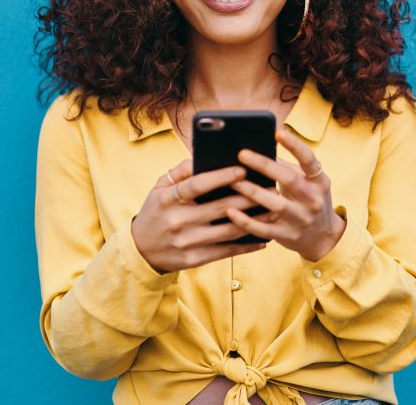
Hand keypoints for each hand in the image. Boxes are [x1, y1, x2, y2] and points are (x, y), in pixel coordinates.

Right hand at [131, 158, 266, 273]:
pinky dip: (247, 245)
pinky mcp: (195, 259)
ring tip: (274, 210)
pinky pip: (226, 251)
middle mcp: (178, 221)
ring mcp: (187, 242)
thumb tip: (204, 156)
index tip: (243, 170)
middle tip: (271, 188)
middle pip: (220, 208)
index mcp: (168, 199)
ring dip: (254, 221)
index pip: (197, 185)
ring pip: (228, 231)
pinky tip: (263, 237)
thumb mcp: (159, 188)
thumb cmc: (157, 211)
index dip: (220, 177)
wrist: (141, 251)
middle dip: (248, 197)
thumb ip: (181, 171)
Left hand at [226, 127, 345, 261]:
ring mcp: (300, 219)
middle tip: (241, 154)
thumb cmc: (309, 200)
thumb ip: (287, 167)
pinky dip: (246, 221)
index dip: (294, 145)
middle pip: (288, 179)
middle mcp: (312, 199)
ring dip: (251, 191)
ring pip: (274, 204)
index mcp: (318, 181)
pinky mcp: (287, 236)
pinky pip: (263, 229)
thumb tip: (259, 148)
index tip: (277, 132)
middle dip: (263, 165)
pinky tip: (230, 211)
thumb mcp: (308, 182)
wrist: (323, 237)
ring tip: (232, 181)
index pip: (309, 160)